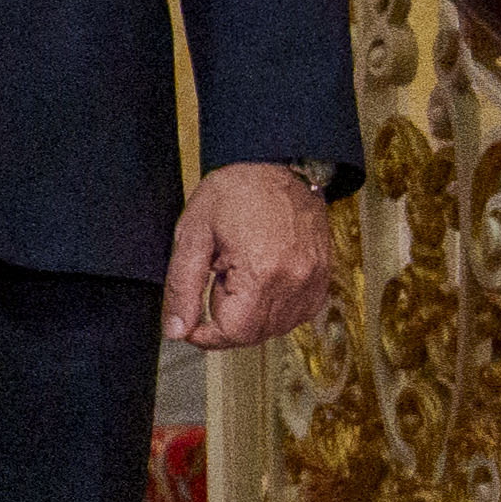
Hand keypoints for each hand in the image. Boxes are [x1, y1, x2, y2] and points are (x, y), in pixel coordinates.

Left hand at [165, 159, 338, 354]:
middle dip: (226, 321)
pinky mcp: (323, 276)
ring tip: (238, 275)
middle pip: (256, 334)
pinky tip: (259, 284)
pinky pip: (298, 313)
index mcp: (263, 272)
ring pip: (278, 327)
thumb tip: (176, 329)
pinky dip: (275, 310)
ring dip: (250, 316)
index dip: (205, 336)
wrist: (277, 165)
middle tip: (215, 281)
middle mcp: (296, 280)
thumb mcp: (192, 236)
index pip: (234, 333)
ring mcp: (314, 279)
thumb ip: (182, 288)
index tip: (190, 325)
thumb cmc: (236, 191)